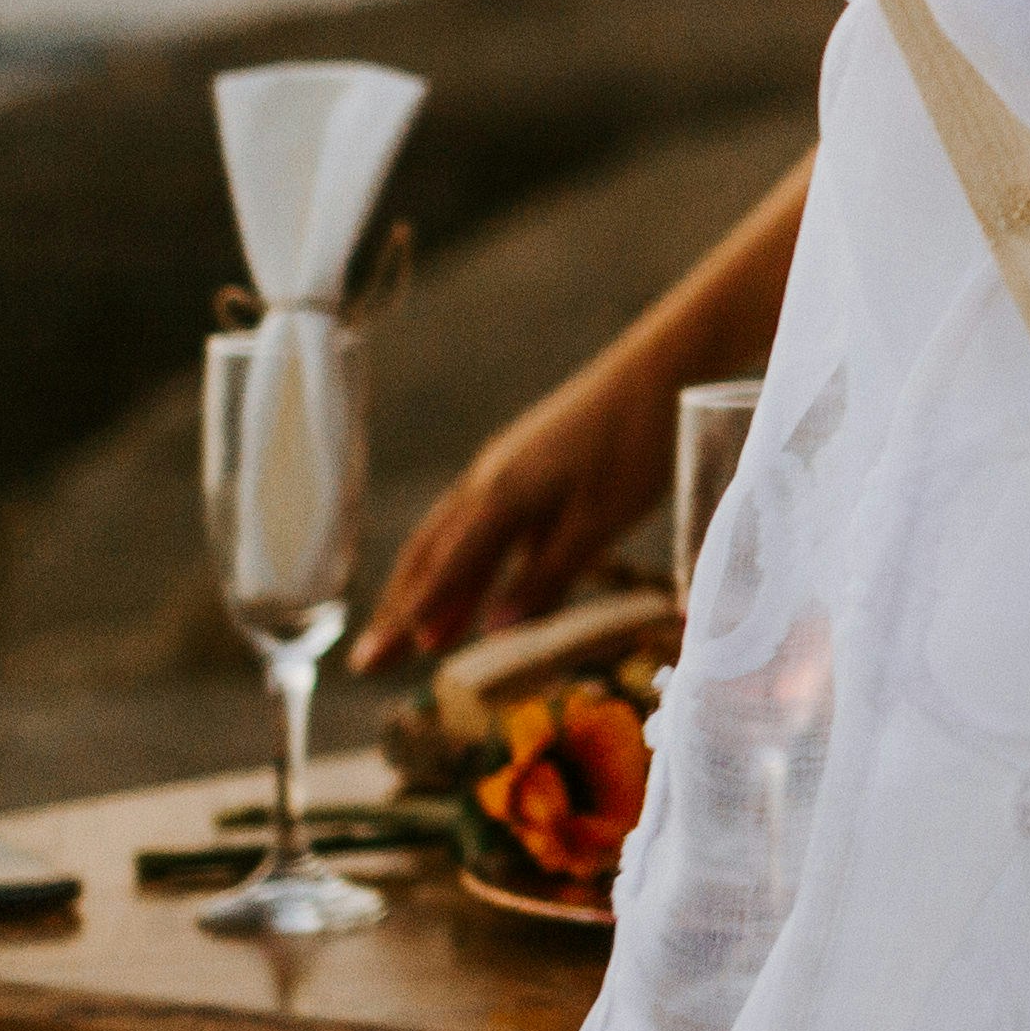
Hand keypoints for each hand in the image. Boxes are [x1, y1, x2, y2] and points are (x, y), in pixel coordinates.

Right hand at [350, 362, 671, 668]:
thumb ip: (548, 575)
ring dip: (425, 588)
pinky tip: (467, 586)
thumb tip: (495, 631)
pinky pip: (478, 522)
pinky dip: (462, 561)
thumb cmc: (637, 444)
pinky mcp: (525, 464)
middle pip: (431, 555)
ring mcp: (504, 468)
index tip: (381, 658)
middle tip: (367, 661)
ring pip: (450, 538)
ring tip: (405, 634)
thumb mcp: (599, 521)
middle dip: (399, 609)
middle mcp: (489, 480)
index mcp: (502, 495)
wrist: (662, 369)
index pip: (447, 568)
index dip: (417, 614)